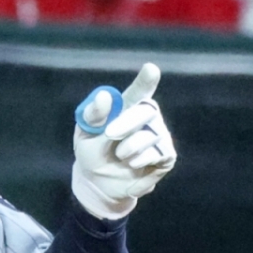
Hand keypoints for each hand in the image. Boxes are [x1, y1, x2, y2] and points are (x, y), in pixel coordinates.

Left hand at [72, 62, 176, 219]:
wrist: (99, 183)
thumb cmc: (92, 151)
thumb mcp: (85, 134)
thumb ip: (94, 116)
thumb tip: (104, 96)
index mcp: (127, 106)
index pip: (138, 91)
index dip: (145, 81)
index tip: (151, 69)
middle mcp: (147, 117)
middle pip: (147, 111)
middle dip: (127, 123)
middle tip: (109, 135)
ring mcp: (159, 135)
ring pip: (152, 135)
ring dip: (130, 148)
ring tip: (119, 156)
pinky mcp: (167, 155)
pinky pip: (161, 153)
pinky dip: (142, 160)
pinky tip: (132, 165)